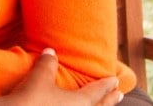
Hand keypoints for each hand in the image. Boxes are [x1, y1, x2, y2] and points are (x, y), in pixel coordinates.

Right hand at [0, 49, 122, 105]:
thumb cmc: (31, 99)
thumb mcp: (38, 78)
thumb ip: (47, 64)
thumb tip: (50, 51)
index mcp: (80, 102)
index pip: (97, 91)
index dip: (107, 84)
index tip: (116, 80)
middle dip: (110, 100)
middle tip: (120, 94)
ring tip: (101, 105)